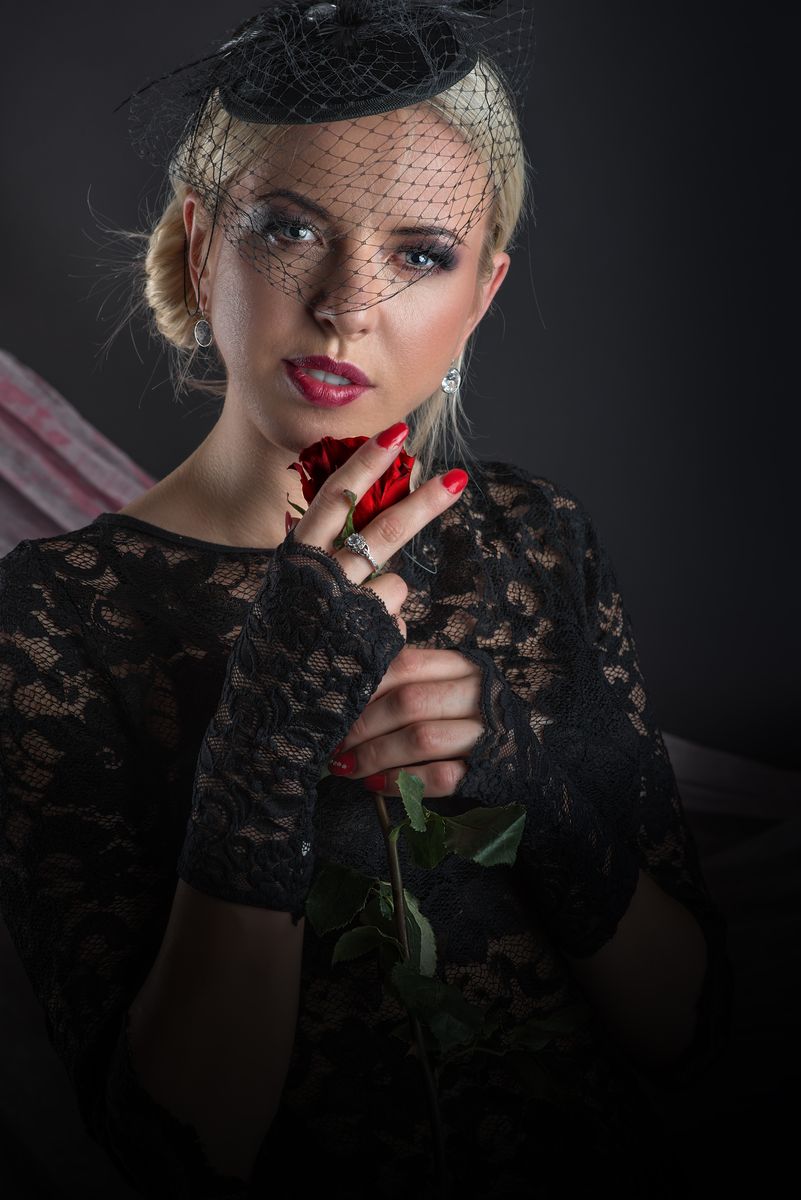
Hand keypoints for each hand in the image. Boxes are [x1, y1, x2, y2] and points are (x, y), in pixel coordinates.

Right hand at [290, 420, 469, 638]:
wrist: (267, 706)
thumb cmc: (279, 643)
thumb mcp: (288, 590)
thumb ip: (320, 558)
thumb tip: (357, 524)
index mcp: (298, 556)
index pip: (336, 497)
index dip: (367, 463)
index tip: (397, 434)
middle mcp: (323, 577)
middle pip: (385, 529)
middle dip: (425, 501)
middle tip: (457, 477)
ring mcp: (347, 610)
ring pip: (396, 584)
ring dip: (387, 601)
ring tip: (354, 625)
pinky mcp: (368, 642)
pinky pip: (396, 626)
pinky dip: (385, 636)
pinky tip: (357, 653)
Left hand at [327, 645, 485, 796]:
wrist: (529, 752)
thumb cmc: (471, 715)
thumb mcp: (447, 684)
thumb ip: (411, 672)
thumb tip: (368, 656)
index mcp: (460, 666)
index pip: (404, 665)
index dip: (364, 687)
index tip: (335, 708)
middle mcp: (476, 693)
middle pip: (408, 702)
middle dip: (362, 727)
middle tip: (334, 746)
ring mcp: (485, 733)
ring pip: (422, 739)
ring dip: (376, 756)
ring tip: (348, 767)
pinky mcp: (488, 770)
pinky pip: (441, 777)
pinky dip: (402, 783)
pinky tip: (376, 786)